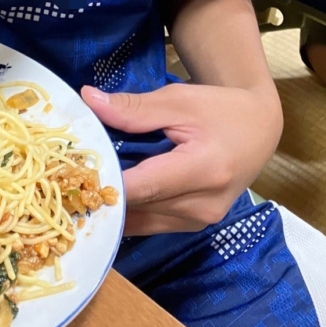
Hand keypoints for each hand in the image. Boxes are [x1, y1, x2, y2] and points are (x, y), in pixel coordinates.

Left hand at [82, 80, 282, 235]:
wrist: (258, 129)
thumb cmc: (219, 109)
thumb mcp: (178, 100)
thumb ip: (134, 107)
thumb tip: (88, 99)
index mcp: (204, 170)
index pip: (143, 186)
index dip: (105, 181)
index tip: (71, 171)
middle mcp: (203, 205)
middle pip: (139, 206)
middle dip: (103, 191)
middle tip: (67, 174)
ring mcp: (200, 222)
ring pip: (141, 221)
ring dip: (114, 204)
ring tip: (84, 181)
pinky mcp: (195, 226)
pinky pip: (151, 224)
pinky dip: (130, 210)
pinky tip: (110, 191)